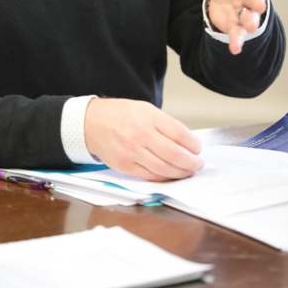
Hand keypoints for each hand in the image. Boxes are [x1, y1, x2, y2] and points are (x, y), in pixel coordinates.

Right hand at [84, 98, 202, 180]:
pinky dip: (164, 178)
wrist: (90, 122)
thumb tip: (186, 142)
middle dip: (192, 163)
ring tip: (187, 171)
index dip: (193, 144)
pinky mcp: (125, 166)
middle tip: (197, 164)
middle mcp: (140, 135)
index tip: (197, 148)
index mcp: (148, 117)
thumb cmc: (119, 114)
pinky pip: (150, 176)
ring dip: (181, 173)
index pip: (180, 134)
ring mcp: (132, 152)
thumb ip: (164, 124)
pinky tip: (170, 174)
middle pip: (175, 155)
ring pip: (164, 169)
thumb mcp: (144, 109)